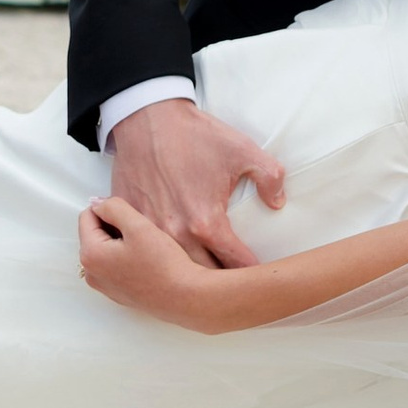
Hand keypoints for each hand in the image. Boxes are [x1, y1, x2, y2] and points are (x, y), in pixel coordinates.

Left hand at [76, 195, 229, 328]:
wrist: (185, 297)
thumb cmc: (163, 263)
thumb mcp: (138, 225)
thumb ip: (113, 207)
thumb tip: (97, 204)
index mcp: (90, 255)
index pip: (87, 216)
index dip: (109, 209)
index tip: (131, 215)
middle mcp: (91, 273)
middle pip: (94, 233)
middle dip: (114, 226)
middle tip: (141, 231)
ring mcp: (104, 286)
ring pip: (105, 249)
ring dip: (120, 241)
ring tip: (145, 245)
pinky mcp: (117, 292)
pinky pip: (114, 265)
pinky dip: (125, 257)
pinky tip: (146, 260)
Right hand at [102, 96, 286, 270]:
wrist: (147, 118)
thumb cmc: (194, 135)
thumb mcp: (243, 150)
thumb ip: (270, 178)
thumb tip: (277, 204)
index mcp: (206, 223)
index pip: (234, 265)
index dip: (250, 273)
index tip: (258, 279)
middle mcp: (176, 234)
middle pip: (203, 279)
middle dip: (220, 286)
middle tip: (235, 289)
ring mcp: (148, 231)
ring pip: (172, 271)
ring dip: (189, 279)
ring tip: (206, 286)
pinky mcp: (129, 222)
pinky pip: (144, 252)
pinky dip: (158, 260)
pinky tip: (171, 265)